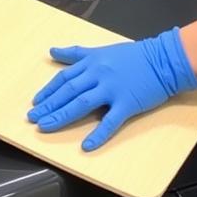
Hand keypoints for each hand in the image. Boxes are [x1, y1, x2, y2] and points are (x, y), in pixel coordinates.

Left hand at [27, 28, 196, 150]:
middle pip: (68, 92)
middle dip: (49, 106)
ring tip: (46, 128)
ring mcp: (112, 89)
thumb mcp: (103, 50)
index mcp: (92, 62)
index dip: (48, 91)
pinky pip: (110, 121)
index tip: (36, 103)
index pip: (64, 78)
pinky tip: (86, 146)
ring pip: (82, 104)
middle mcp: (98, 74)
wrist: (163, 59)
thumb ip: (77, 53)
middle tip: (32, 119)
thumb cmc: (134, 55)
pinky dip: (98, 134)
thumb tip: (52, 51)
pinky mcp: (127, 103)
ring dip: (62, 116)